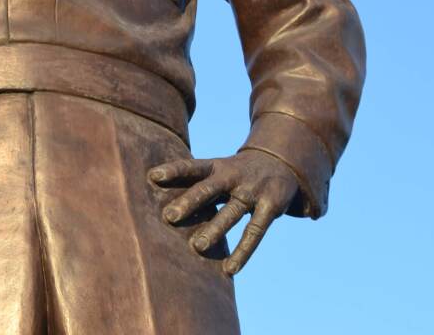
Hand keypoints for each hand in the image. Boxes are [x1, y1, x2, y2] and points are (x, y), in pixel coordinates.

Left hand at [149, 149, 298, 275]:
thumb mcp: (218, 169)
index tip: (152, 176)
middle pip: (208, 189)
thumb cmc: (237, 172)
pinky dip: (243, 251)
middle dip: (189, 202)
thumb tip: (154, 195)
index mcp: (217, 166)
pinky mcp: (270, 206)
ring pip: (231, 212)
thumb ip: (195, 183)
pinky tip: (230, 269)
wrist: (281, 163)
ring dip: (215, 229)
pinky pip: (255, 231)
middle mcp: (233, 176)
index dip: (173, 170)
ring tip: (197, 246)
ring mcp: (252, 191)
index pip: (192, 166)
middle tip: (169, 217)